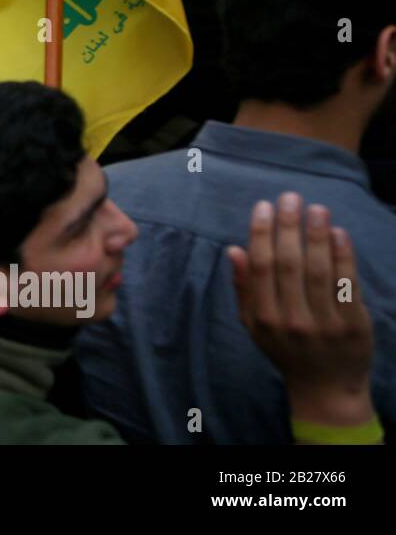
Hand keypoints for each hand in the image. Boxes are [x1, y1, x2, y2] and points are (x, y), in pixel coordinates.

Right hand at [228, 193, 374, 428]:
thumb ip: (244, 288)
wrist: (325, 389)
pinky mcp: (353, 326)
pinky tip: (339, 234)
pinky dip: (343, 257)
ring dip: (317, 236)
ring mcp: (324, 324)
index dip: (261, 234)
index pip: (260, 267)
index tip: (265, 206)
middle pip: (289, 265)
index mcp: (263, 318)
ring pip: (319, 271)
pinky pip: (347, 285)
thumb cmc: (285, 350)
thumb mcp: (254, 325)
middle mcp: (292, 321)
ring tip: (317, 209)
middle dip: (288, 227)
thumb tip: (234, 249)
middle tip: (291, 198)